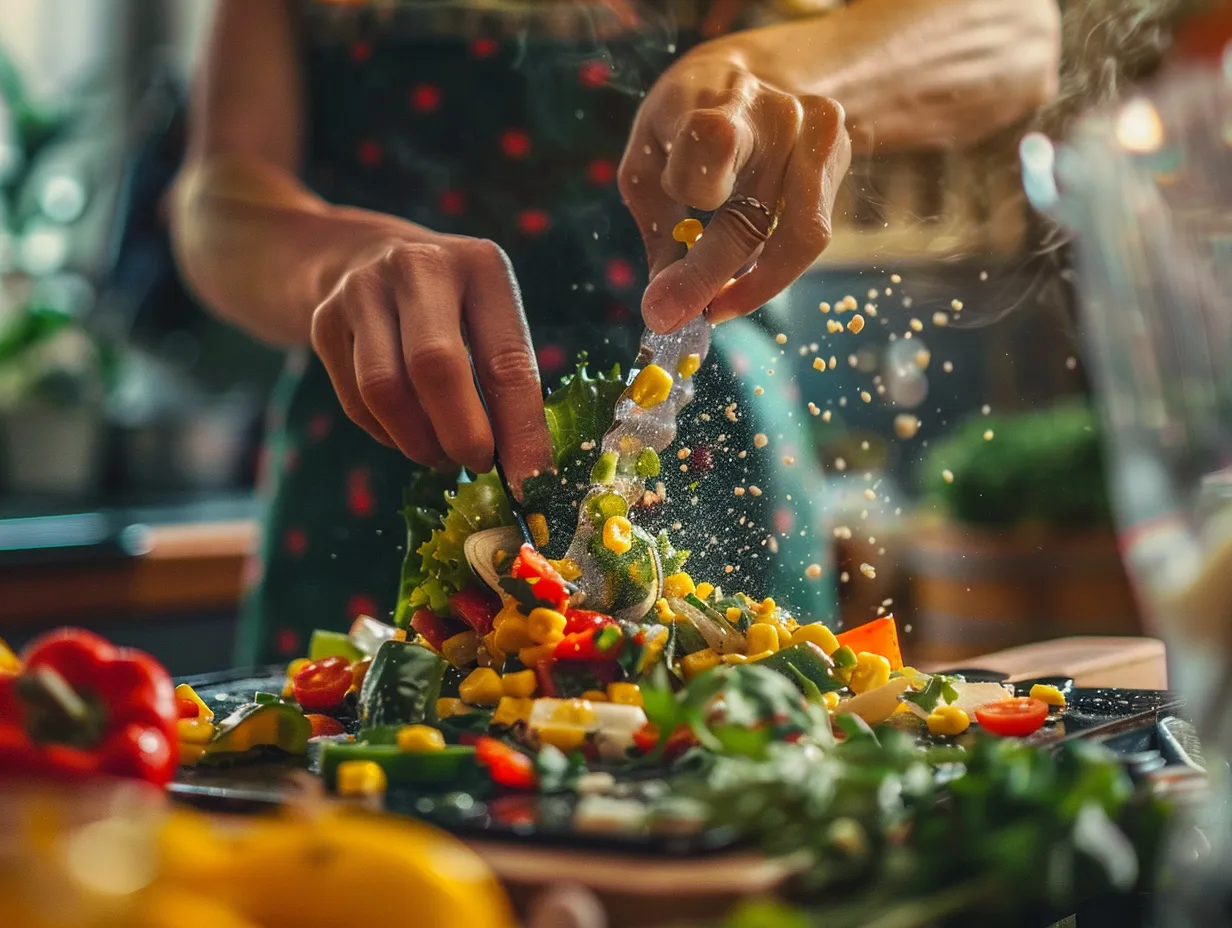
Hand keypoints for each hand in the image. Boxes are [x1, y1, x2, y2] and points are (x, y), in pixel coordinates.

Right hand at [310, 236, 552, 485]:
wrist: (358, 253)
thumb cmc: (449, 301)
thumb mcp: (488, 315)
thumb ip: (505, 379)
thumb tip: (525, 466)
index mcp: (481, 265)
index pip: (506, 359)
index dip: (520, 429)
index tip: (531, 480)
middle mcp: (419, 266)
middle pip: (435, 367)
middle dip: (461, 434)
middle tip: (478, 466)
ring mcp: (363, 289)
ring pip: (384, 390)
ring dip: (420, 442)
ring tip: (443, 455)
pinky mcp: (323, 319)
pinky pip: (356, 401)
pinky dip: (388, 435)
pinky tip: (409, 433)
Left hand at [619, 47, 850, 332]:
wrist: (747, 72)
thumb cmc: (681, 125)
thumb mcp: (648, 163)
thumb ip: (657, 231)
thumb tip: (666, 305)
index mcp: (718, 100)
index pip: (712, 144)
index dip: (690, 199)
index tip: (662, 250)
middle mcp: (777, 114)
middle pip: (750, 214)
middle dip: (706, 276)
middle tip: (668, 318)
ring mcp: (818, 135)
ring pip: (796, 237)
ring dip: (750, 286)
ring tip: (712, 308)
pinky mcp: (840, 155)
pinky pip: (811, 235)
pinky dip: (774, 270)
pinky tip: (742, 284)